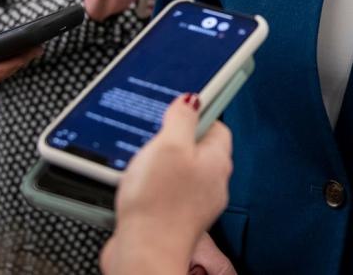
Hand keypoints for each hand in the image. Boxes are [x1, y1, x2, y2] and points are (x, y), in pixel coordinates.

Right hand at [100, 95, 233, 274]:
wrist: (144, 254)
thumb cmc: (159, 204)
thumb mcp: (169, 145)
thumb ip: (182, 117)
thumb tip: (192, 99)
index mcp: (217, 160)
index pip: (216, 125)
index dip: (197, 112)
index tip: (180, 106)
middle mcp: (211, 183)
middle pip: (195, 148)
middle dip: (172, 140)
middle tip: (153, 138)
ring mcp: (192, 203)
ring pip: (177, 171)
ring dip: (157, 165)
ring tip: (140, 165)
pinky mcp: (173, 218)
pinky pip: (163, 193)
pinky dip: (150, 188)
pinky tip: (135, 188)